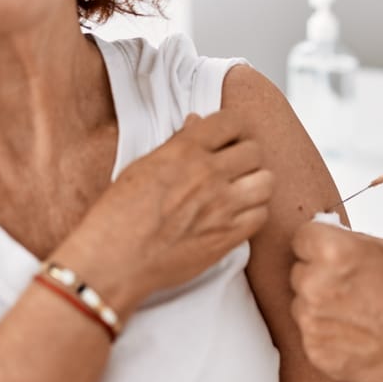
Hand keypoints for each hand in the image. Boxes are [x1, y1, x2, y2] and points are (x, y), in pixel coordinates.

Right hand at [57, 110, 273, 314]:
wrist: (116, 260)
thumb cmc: (119, 215)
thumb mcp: (142, 166)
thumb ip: (177, 144)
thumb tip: (196, 123)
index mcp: (185, 151)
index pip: (232, 122)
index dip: (232, 129)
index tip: (227, 138)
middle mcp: (208, 174)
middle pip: (254, 151)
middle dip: (245, 156)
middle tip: (234, 166)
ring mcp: (222, 206)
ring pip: (267, 181)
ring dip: (255, 183)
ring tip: (240, 190)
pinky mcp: (229, 236)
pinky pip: (262, 215)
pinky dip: (254, 213)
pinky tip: (237, 215)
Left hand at [290, 222, 382, 381]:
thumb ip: (348, 244)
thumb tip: (330, 242)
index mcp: (332, 252)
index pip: (301, 238)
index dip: (318, 245)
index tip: (328, 253)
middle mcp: (315, 286)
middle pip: (299, 273)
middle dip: (319, 277)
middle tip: (351, 287)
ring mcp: (313, 321)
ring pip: (302, 305)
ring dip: (321, 307)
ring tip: (356, 313)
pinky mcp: (316, 351)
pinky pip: (311, 335)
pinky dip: (327, 334)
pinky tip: (355, 334)